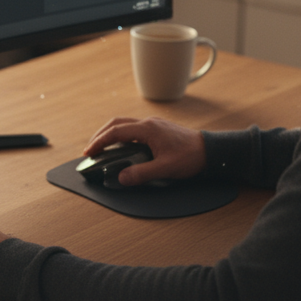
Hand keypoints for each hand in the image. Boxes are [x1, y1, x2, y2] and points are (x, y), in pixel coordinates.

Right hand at [83, 117, 206, 186]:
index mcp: (148, 129)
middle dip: (101, 135)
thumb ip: (141, 173)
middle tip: (91, 149)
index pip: (116, 132)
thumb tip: (122, 177)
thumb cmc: (191, 157)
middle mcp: (149, 123)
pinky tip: (122, 147)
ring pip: (125, 125)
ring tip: (103, 147)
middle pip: (117, 123)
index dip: (99, 142)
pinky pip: (134, 129)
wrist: (211, 150)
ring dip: (111, 134)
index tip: (89, 152)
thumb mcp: (165, 168)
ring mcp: (154, 125)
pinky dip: (122, 136)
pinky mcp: (159, 129)